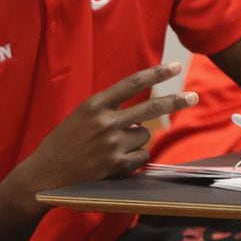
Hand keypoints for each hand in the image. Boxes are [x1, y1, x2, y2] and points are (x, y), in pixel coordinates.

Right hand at [28, 62, 198, 190]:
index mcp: (94, 104)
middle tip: (194, 97)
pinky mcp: (116, 165)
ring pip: (144, 135)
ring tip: (113, 146)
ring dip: (136, 140)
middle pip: (151, 108)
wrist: (45, 174)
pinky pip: (142, 156)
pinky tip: (116, 160)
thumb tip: (142, 114)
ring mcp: (112, 144)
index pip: (132, 84)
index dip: (156, 74)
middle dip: (176, 101)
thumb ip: (107, 109)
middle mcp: (105, 122)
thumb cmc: (63, 143)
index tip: (175, 66)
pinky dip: (135, 158)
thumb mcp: (80, 116)